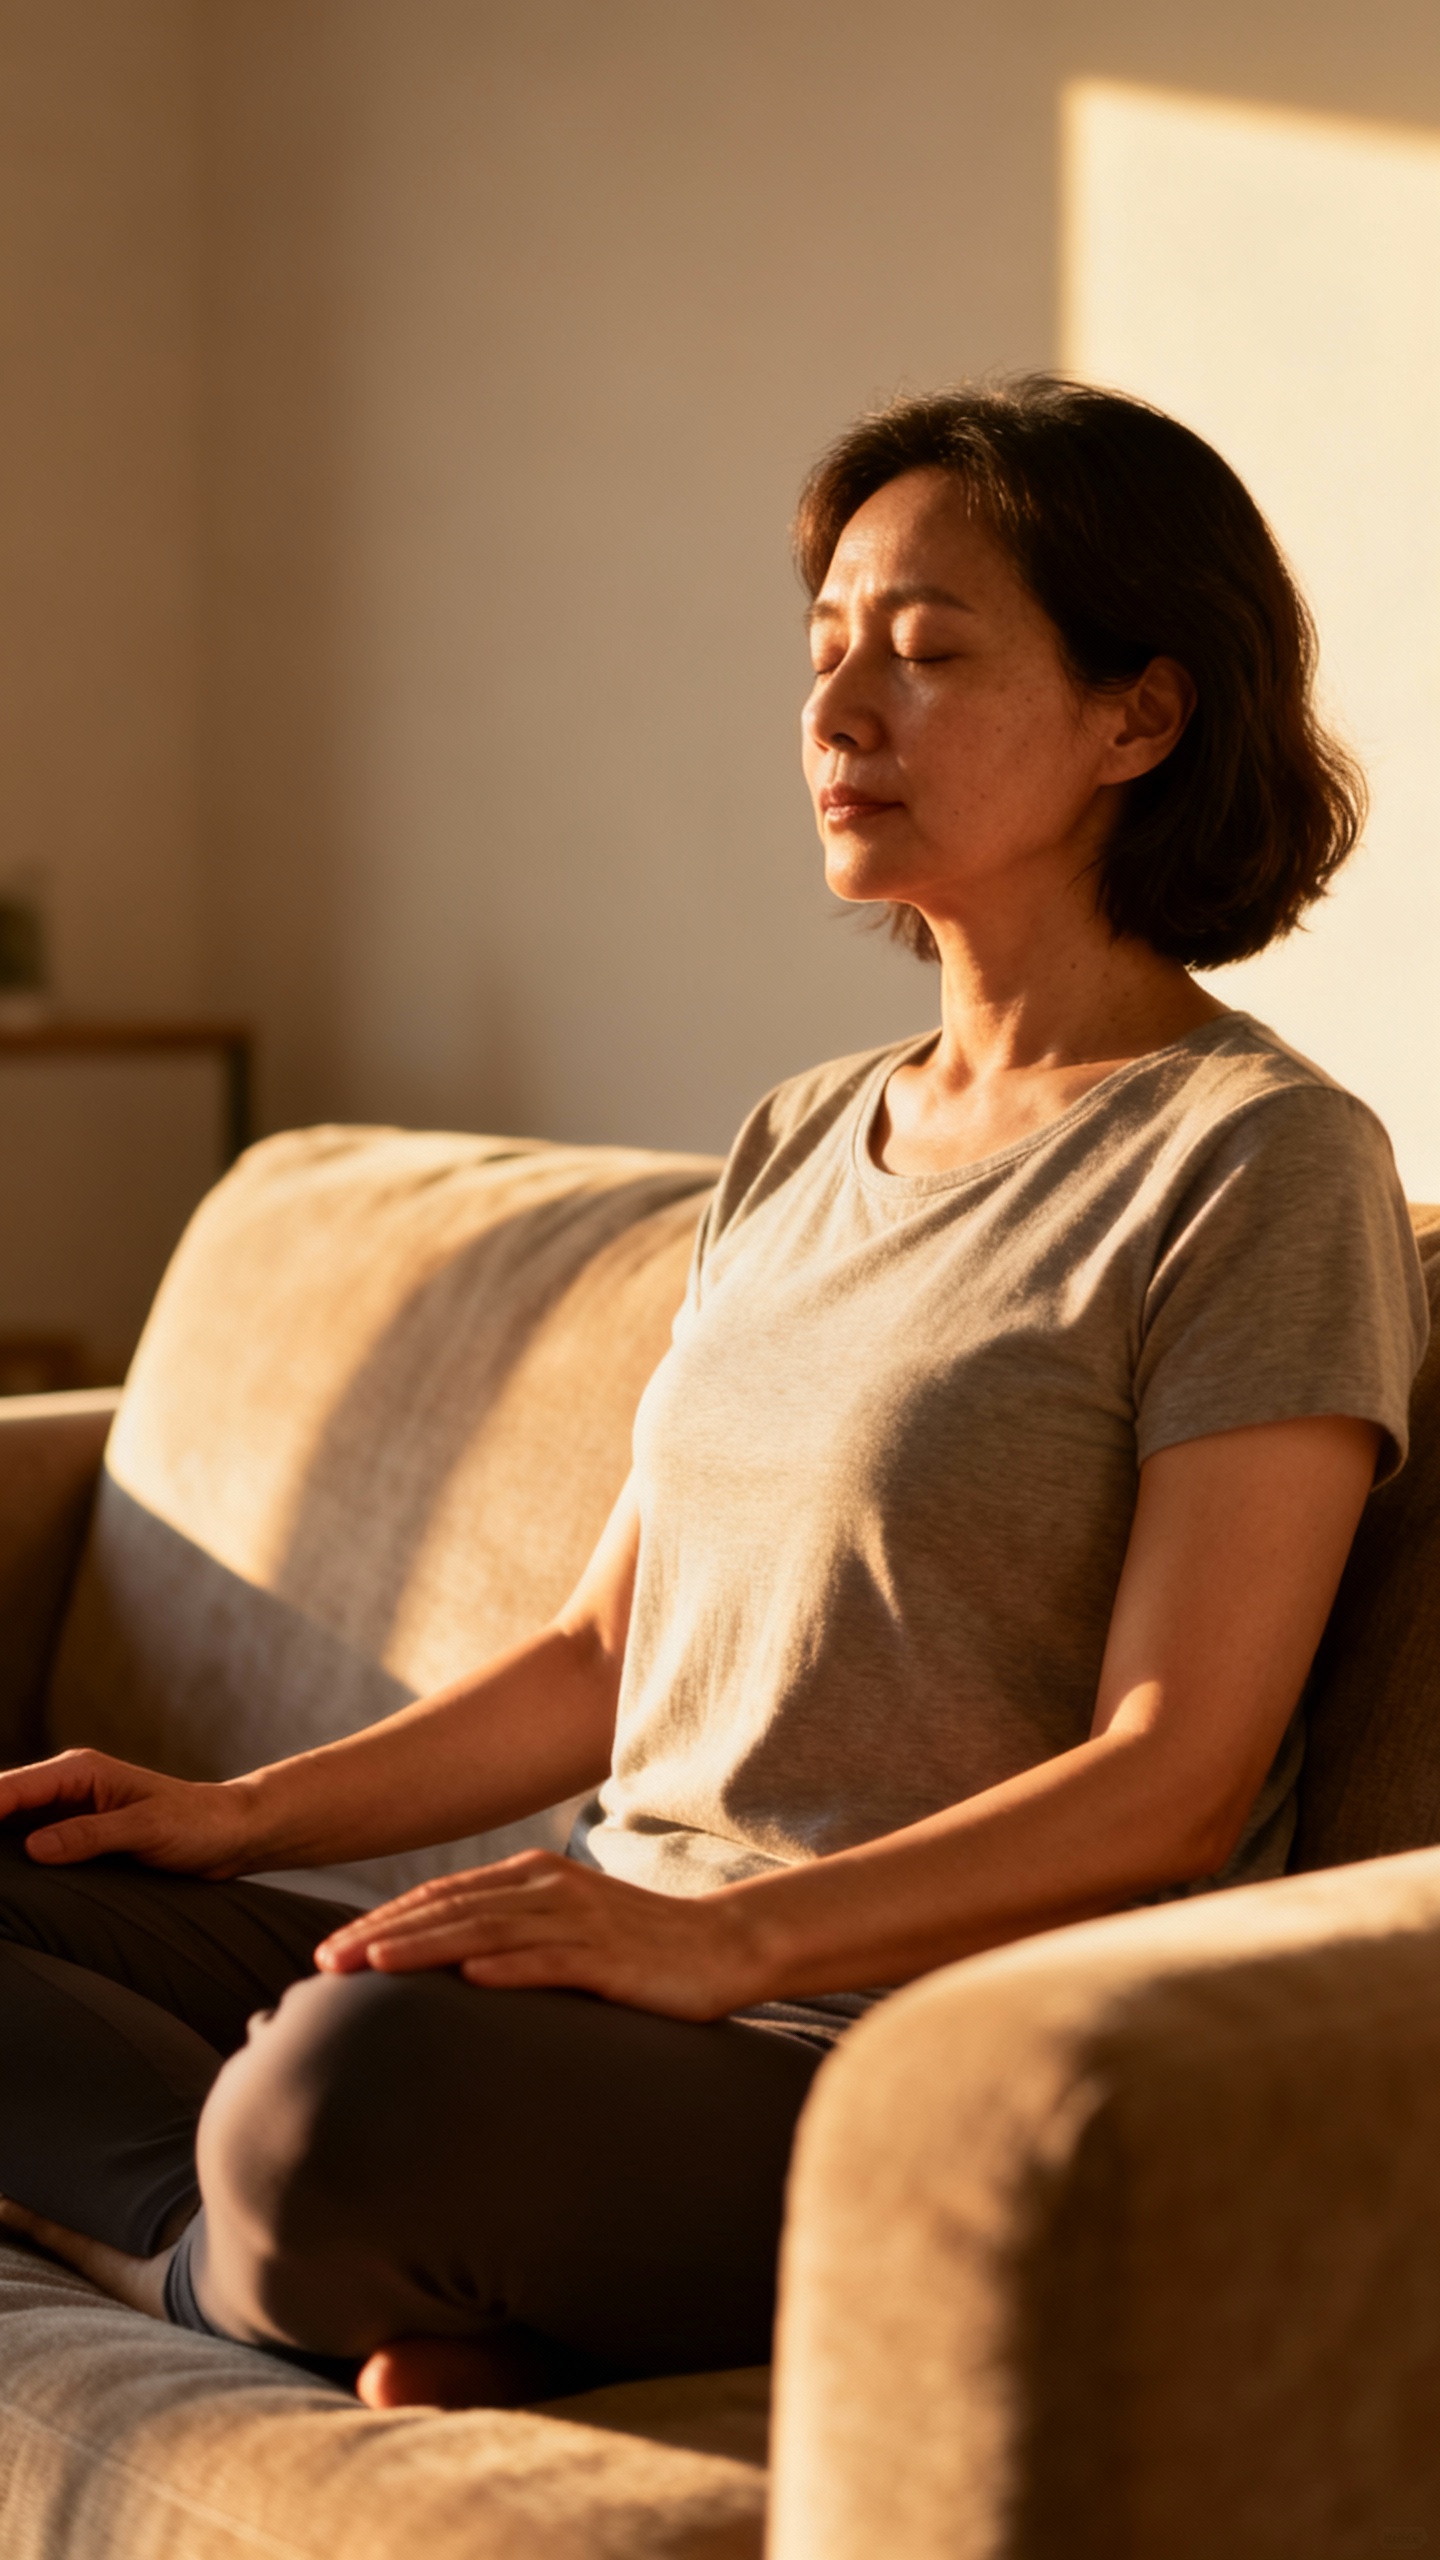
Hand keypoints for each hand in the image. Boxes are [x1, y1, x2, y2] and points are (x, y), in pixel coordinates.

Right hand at [0, 1748, 254, 1875]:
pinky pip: (27, 1843)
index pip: (8, 1790)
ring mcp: (66, 1812)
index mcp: (79, 1773)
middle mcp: (66, 1787)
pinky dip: (6, 1857)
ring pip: (7, 1825)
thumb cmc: (195, 1824)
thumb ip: (91, 1835)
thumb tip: (35, 1848)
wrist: (228, 1833)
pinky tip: (1, 1879)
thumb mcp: (147, 1830)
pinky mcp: (74, 1835)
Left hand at [313, 1851, 765, 2021]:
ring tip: (370, 1966)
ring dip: (424, 1948)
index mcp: (535, 1879)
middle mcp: (549, 1890)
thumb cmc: (640, 1947)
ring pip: (486, 1932)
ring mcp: (580, 1921)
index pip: (443, 1897)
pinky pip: (550, 1962)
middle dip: (383, 1935)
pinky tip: (466, 1980)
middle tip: (325, 1963)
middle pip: (451, 1910)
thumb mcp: (567, 1930)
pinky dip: (505, 1969)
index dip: (385, 1921)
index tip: (332, 1951)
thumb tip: (449, 1964)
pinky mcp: (610, 1958)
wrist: (725, 1945)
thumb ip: (514, 1934)